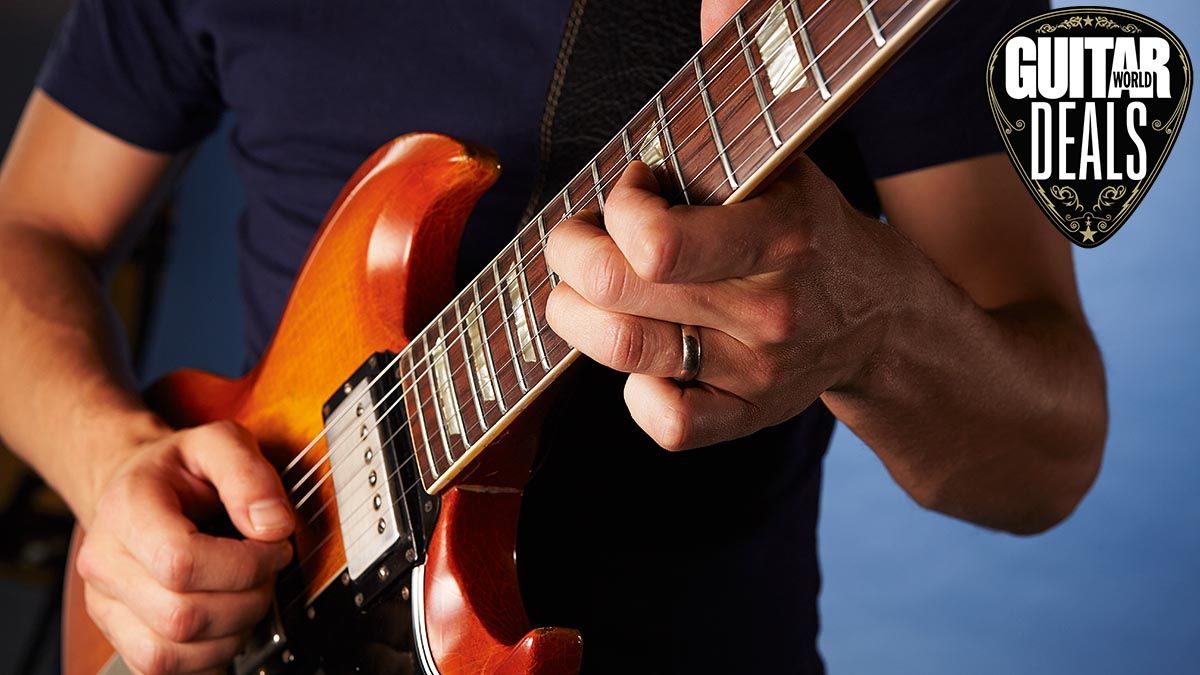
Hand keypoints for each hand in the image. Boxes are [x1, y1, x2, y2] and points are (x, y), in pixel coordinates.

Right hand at [75, 420, 293, 674]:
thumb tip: (274, 526)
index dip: (244, 564)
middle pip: (181, 615)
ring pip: (170, 652)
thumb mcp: (220, 443)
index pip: (180, 563)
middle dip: (247, 599)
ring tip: (250, 593)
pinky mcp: (118, 633)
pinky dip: (210, 654)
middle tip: (268, 569)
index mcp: (126, 510)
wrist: (138, 487)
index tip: (274, 546)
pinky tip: (228, 618)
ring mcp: (105, 604)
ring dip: (232, 632)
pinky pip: (163, 668)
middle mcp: (104, 563)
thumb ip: (249, 475)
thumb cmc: (181, 469)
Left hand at [544, 158, 899, 449]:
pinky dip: (635, 393)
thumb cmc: (811, 231)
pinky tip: (642, 361)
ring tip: (583, 293)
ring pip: (624, 351)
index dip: (619, 210)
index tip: (632, 192)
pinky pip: (669, 423)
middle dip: (570, 254)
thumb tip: (622, 175)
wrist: (882, 315)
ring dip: (576, 315)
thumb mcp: (783, 174)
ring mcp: (759, 371)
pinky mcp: (751, 414)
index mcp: (782, 236)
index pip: (658, 243)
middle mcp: (770, 309)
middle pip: (618, 291)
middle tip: (576, 241)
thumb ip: (710, 162)